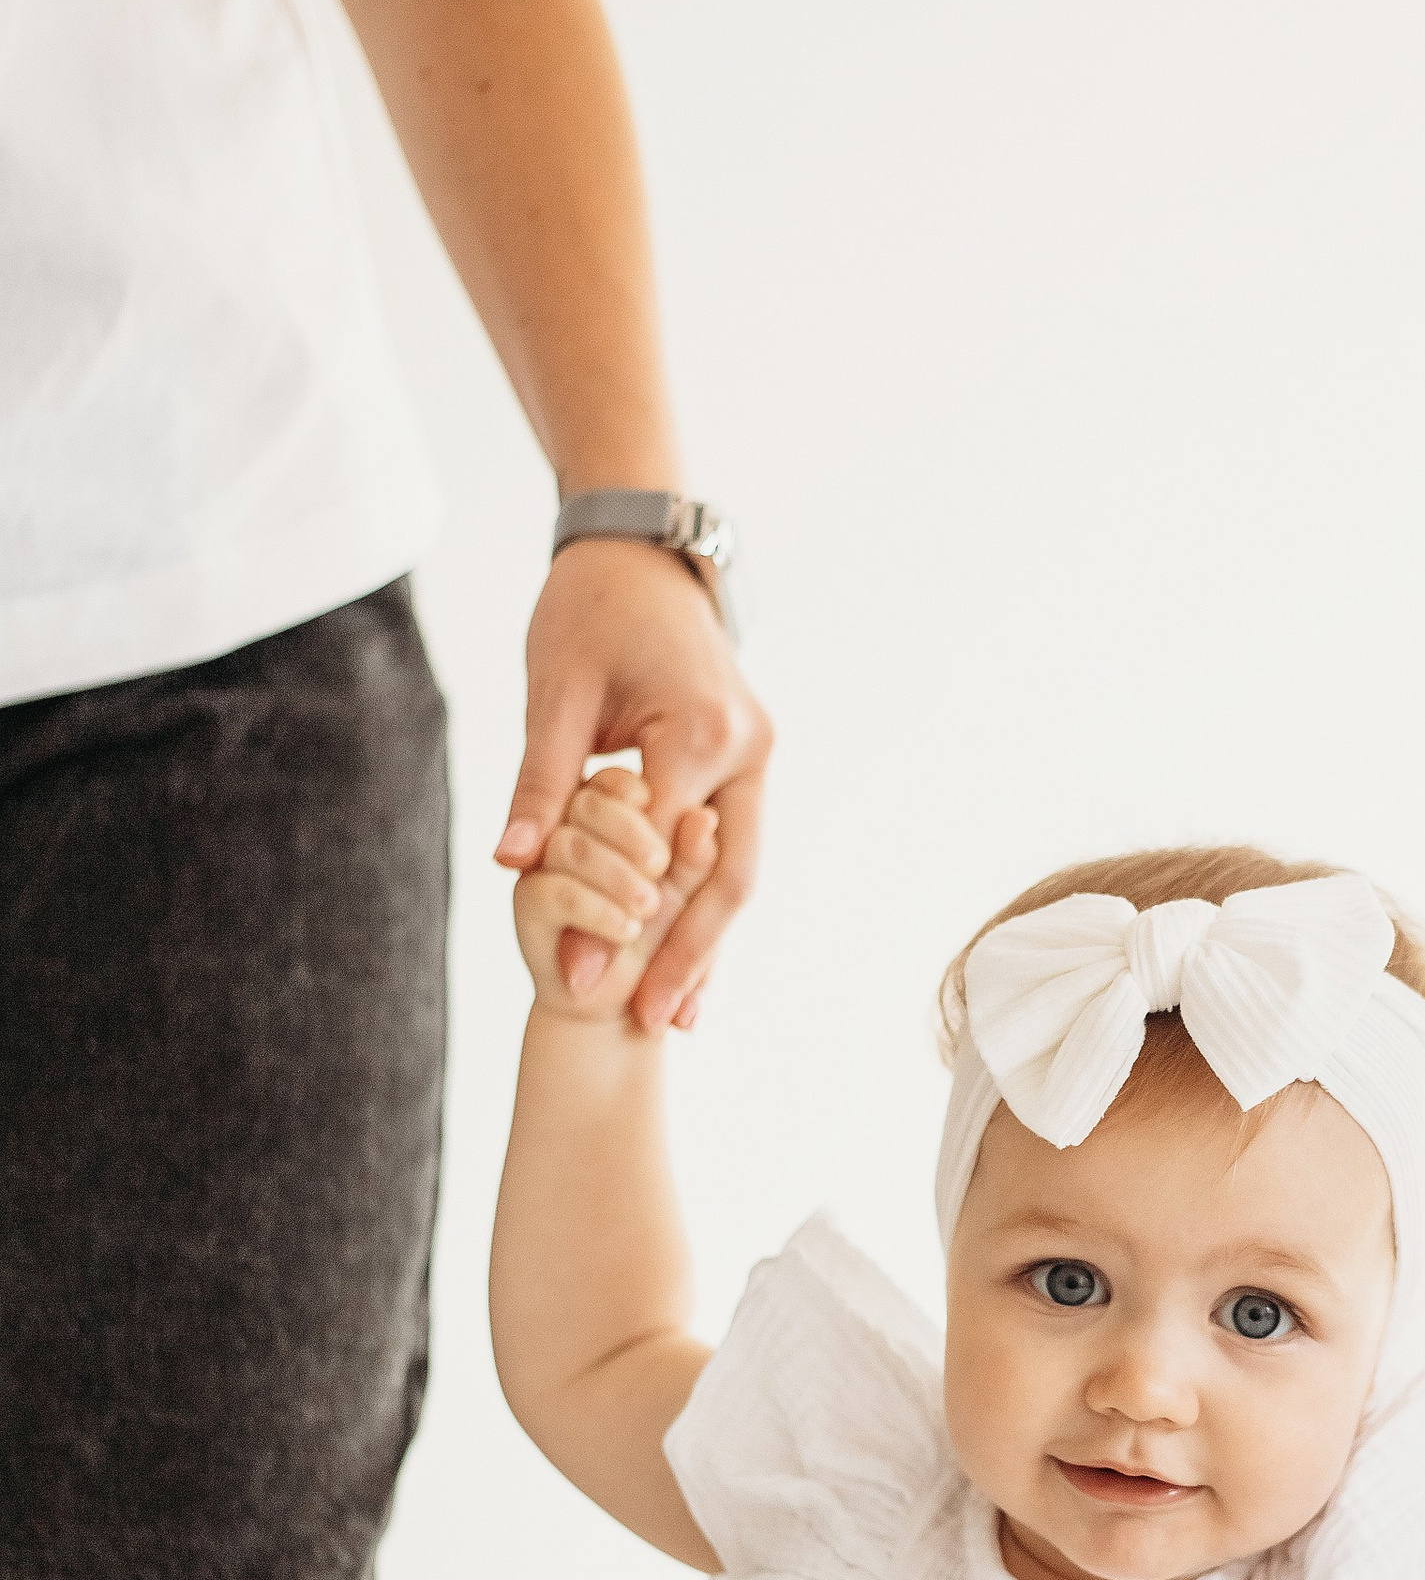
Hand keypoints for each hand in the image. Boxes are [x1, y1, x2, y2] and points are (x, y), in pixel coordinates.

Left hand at [494, 544, 771, 1030]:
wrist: (643, 553)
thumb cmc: (591, 610)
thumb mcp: (554, 692)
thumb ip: (541, 783)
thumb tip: (513, 866)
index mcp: (702, 732)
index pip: (660, 853)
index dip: (621, 922)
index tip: (580, 980)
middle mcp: (748, 751)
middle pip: (727, 879)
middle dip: (691, 957)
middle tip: (655, 1025)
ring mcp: (757, 758)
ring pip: (738, 871)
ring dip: (708, 944)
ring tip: (677, 1016)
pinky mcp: (745, 763)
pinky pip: (730, 848)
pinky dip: (708, 906)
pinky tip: (688, 964)